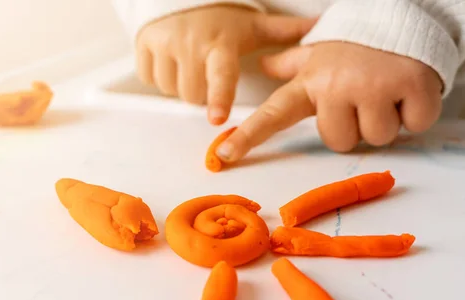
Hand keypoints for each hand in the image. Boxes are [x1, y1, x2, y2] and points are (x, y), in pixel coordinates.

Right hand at [136, 5, 316, 124]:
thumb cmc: (221, 16)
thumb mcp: (253, 24)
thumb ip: (284, 32)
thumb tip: (321, 28)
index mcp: (220, 43)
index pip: (220, 76)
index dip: (218, 98)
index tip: (217, 117)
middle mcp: (190, 43)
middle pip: (192, 95)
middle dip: (200, 94)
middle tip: (206, 76)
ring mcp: (164, 43)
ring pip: (169, 89)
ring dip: (179, 86)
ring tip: (189, 67)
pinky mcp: (144, 44)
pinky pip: (150, 78)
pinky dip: (159, 76)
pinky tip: (171, 62)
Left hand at [215, 42, 442, 161]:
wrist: (405, 20)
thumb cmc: (357, 47)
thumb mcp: (320, 54)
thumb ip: (291, 64)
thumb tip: (262, 64)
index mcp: (310, 82)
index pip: (274, 113)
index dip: (249, 136)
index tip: (223, 156)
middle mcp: (335, 84)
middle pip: (340, 142)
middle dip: (356, 125)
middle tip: (366, 96)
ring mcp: (373, 85)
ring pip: (376, 137)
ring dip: (387, 119)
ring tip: (387, 89)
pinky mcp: (410, 85)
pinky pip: (413, 124)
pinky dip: (418, 111)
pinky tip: (410, 87)